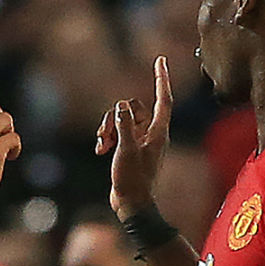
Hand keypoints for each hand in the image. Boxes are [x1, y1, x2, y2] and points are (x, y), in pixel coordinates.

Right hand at [96, 56, 171, 220]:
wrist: (131, 205)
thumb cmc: (133, 180)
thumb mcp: (126, 150)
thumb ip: (124, 125)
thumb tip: (121, 106)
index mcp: (158, 132)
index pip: (163, 99)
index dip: (162, 79)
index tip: (160, 60)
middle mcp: (151, 133)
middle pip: (133, 107)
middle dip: (115, 116)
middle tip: (105, 134)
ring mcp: (139, 141)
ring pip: (122, 119)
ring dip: (108, 128)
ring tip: (102, 145)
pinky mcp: (128, 148)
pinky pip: (116, 132)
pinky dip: (107, 138)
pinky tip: (100, 151)